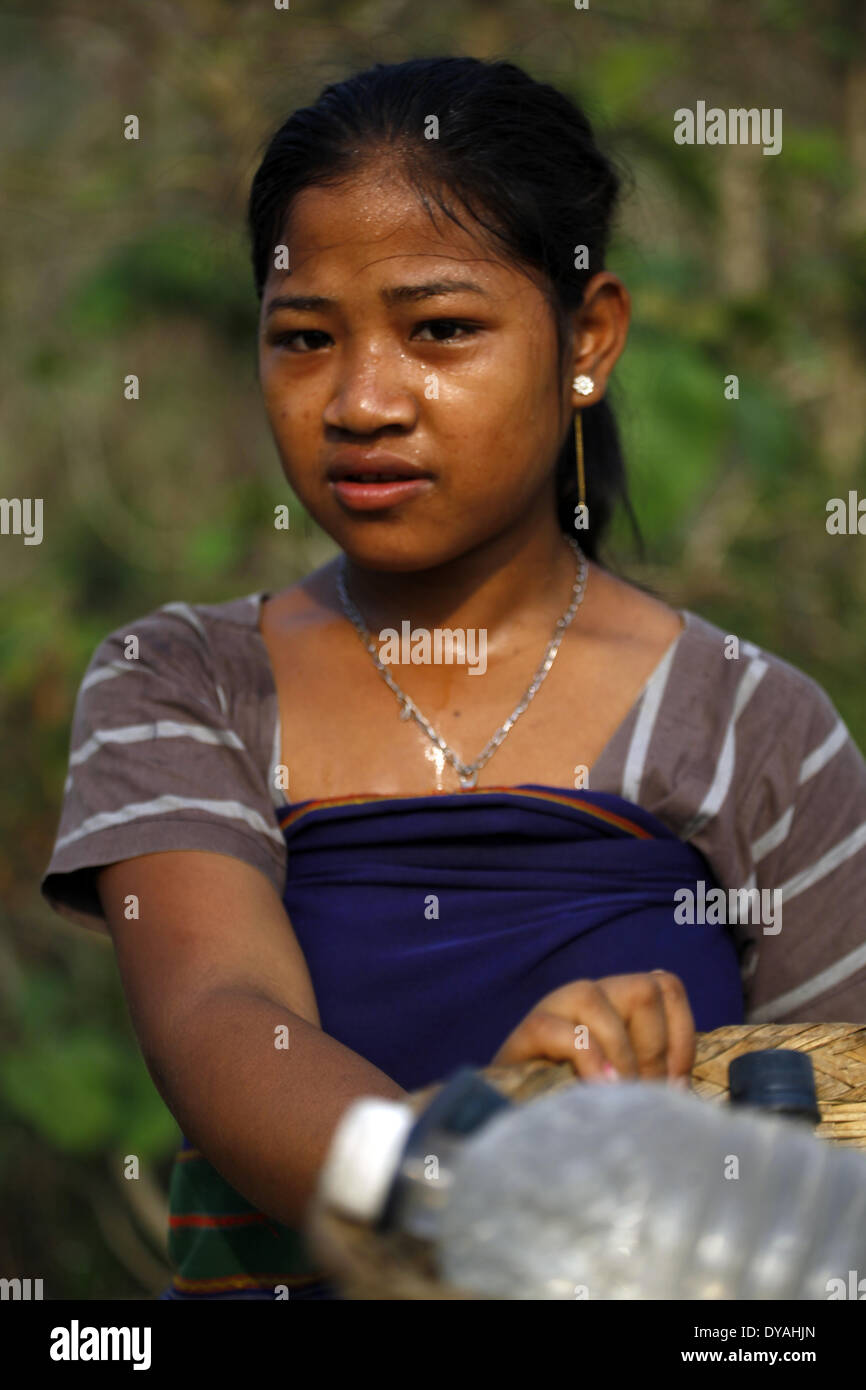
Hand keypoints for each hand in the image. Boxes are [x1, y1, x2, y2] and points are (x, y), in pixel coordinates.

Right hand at [490, 971, 694, 1083]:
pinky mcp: (527, 1031)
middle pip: (642, 990)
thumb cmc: (579, 1099)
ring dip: (620, 1054)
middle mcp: (590, 994)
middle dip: (654, 1050)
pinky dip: (587, 1060)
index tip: (677, 1087)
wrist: (516, 1110)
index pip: (666, 987)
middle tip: (646, 1096)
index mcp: (618, 1002)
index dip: (681, 1035)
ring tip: (619, 1095)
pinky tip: (596, 1089)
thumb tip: (682, 1094)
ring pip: (597, 999)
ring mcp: (555, 1006)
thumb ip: (651, 1075)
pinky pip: (561, 1030)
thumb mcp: (623, 1084)